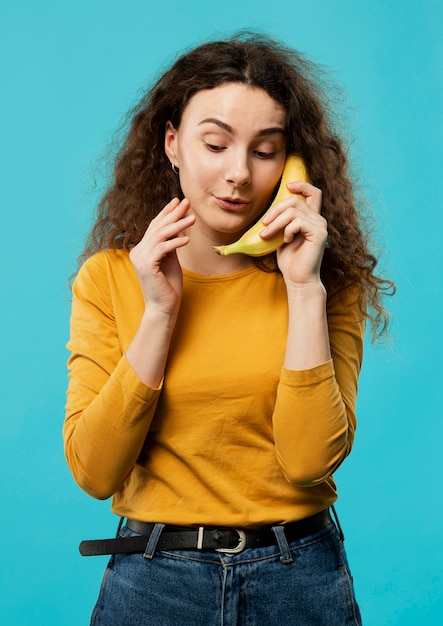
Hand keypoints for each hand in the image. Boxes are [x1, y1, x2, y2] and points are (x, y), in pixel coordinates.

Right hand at [129, 198, 194, 320]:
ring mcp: (140, 258)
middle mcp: (137, 251)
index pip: (154, 226)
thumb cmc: (168, 286)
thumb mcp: (171, 261)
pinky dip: (175, 242)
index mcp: (141, 249)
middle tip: (187, 202)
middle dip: (173, 213)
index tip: (178, 201)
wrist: (163, 308)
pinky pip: (163, 249)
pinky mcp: (146, 265)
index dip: (166, 213)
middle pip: (157, 227)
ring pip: (160, 236)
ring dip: (178, 225)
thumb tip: (177, 228)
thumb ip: (170, 245)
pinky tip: (187, 239)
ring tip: (193, 219)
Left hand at [261, 181, 327, 286]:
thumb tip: (266, 211)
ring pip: (293, 210)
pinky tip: (286, 241)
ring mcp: (320, 226)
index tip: (287, 186)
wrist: (298, 279)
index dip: (301, 185)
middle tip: (264, 224)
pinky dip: (287, 230)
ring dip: (276, 222)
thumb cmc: (289, 260)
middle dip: (275, 209)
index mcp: (311, 218)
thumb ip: (281, 221)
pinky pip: (298, 222)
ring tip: (267, 235)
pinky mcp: (319, 234)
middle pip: (296, 199)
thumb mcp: (281, 235)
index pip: (313, 192)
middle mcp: (318, 219)